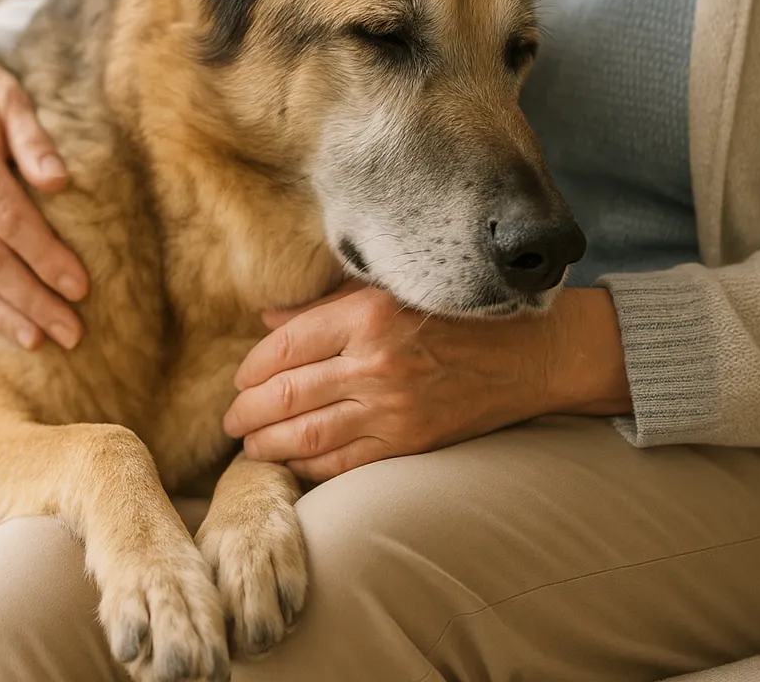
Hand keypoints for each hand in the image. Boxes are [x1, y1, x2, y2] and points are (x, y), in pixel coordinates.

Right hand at [0, 43, 88, 349]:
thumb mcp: (13, 99)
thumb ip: (34, 139)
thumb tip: (59, 180)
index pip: (10, 220)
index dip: (45, 256)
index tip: (81, 286)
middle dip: (32, 299)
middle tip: (74, 331)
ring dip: (8, 315)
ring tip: (46, 341)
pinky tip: (16, 330)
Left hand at [222, 284, 630, 480]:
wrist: (529, 355)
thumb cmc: (456, 315)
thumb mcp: (389, 291)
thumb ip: (326, 307)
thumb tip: (267, 321)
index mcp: (368, 313)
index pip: (284, 345)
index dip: (251, 368)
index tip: (239, 379)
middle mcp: (377, 361)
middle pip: (286, 395)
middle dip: (247, 412)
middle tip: (231, 420)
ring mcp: (394, 407)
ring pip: (306, 435)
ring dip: (267, 445)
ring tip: (249, 445)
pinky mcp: (410, 442)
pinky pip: (342, 464)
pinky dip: (307, 468)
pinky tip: (291, 464)